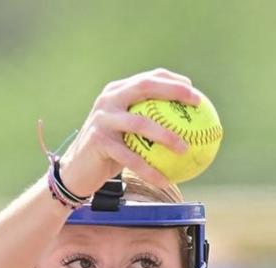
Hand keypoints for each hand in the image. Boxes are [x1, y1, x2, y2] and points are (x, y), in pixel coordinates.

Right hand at [58, 69, 203, 196]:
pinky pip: (131, 158)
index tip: (194, 91)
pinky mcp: (99, 141)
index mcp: (117, 92)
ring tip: (186, 149)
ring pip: (140, 123)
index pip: (147, 78)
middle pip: (144, 87)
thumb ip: (151, 124)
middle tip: (198, 102)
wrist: (78, 169)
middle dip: (172, 90)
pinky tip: (166, 181)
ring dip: (166, 135)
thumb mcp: (130, 134)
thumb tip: (191, 130)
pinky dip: (149, 170)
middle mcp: (109, 100)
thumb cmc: (113, 151)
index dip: (172, 80)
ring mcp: (103, 119)